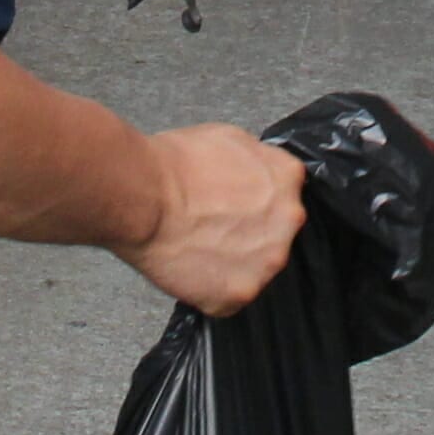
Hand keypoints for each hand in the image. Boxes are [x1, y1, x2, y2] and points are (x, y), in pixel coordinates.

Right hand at [130, 123, 303, 314]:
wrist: (145, 196)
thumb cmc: (174, 165)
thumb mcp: (229, 138)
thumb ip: (256, 161)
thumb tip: (256, 172)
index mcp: (287, 178)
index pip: (284, 195)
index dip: (256, 201)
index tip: (236, 206)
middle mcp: (288, 221)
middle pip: (276, 234)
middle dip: (249, 233)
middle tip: (214, 228)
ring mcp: (267, 261)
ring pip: (256, 268)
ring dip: (233, 263)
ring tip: (199, 249)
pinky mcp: (240, 293)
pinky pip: (229, 297)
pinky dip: (211, 289)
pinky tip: (192, 269)